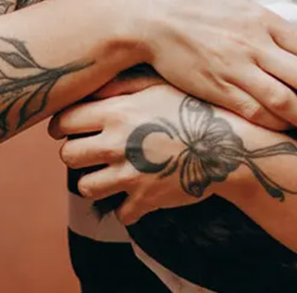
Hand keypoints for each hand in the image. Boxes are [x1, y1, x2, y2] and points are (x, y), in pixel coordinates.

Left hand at [49, 83, 296, 223]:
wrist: (233, 143)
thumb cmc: (198, 107)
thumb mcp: (161, 83)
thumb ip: (123, 85)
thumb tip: (93, 85)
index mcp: (116, 112)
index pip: (64, 120)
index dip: (63, 124)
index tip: (70, 127)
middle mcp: (116, 144)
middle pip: (68, 155)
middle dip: (78, 153)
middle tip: (94, 150)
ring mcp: (129, 174)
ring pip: (86, 188)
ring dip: (97, 182)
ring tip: (113, 174)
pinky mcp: (145, 200)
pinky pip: (121, 213)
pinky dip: (128, 207)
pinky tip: (140, 193)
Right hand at [126, 0, 296, 140]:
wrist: (155, 17)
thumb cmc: (201, 9)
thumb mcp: (243, 8)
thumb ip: (271, 29)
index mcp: (266, 21)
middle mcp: (256, 45)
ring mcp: (237, 70)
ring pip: (286, 102)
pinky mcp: (217, 90)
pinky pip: (255, 113)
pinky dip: (278, 126)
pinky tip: (293, 134)